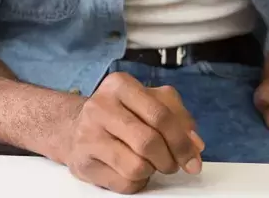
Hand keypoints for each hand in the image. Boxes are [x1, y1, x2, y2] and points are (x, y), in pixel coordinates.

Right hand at [60, 72, 203, 194]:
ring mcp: (87, 136)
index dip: (182, 140)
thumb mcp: (150, 100)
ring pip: (136, 166)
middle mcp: (100, 107)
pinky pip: (122, 183)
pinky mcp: (82, 164)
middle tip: (176, 164)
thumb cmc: (120, 111)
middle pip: (148, 141)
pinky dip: (138, 182)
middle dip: (170, 158)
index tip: (194, 158)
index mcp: (121, 85)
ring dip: (153, 170)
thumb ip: (177, 116)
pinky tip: (136, 171)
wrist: (72, 126)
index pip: (160, 114)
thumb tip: (195, 144)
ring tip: (153, 163)